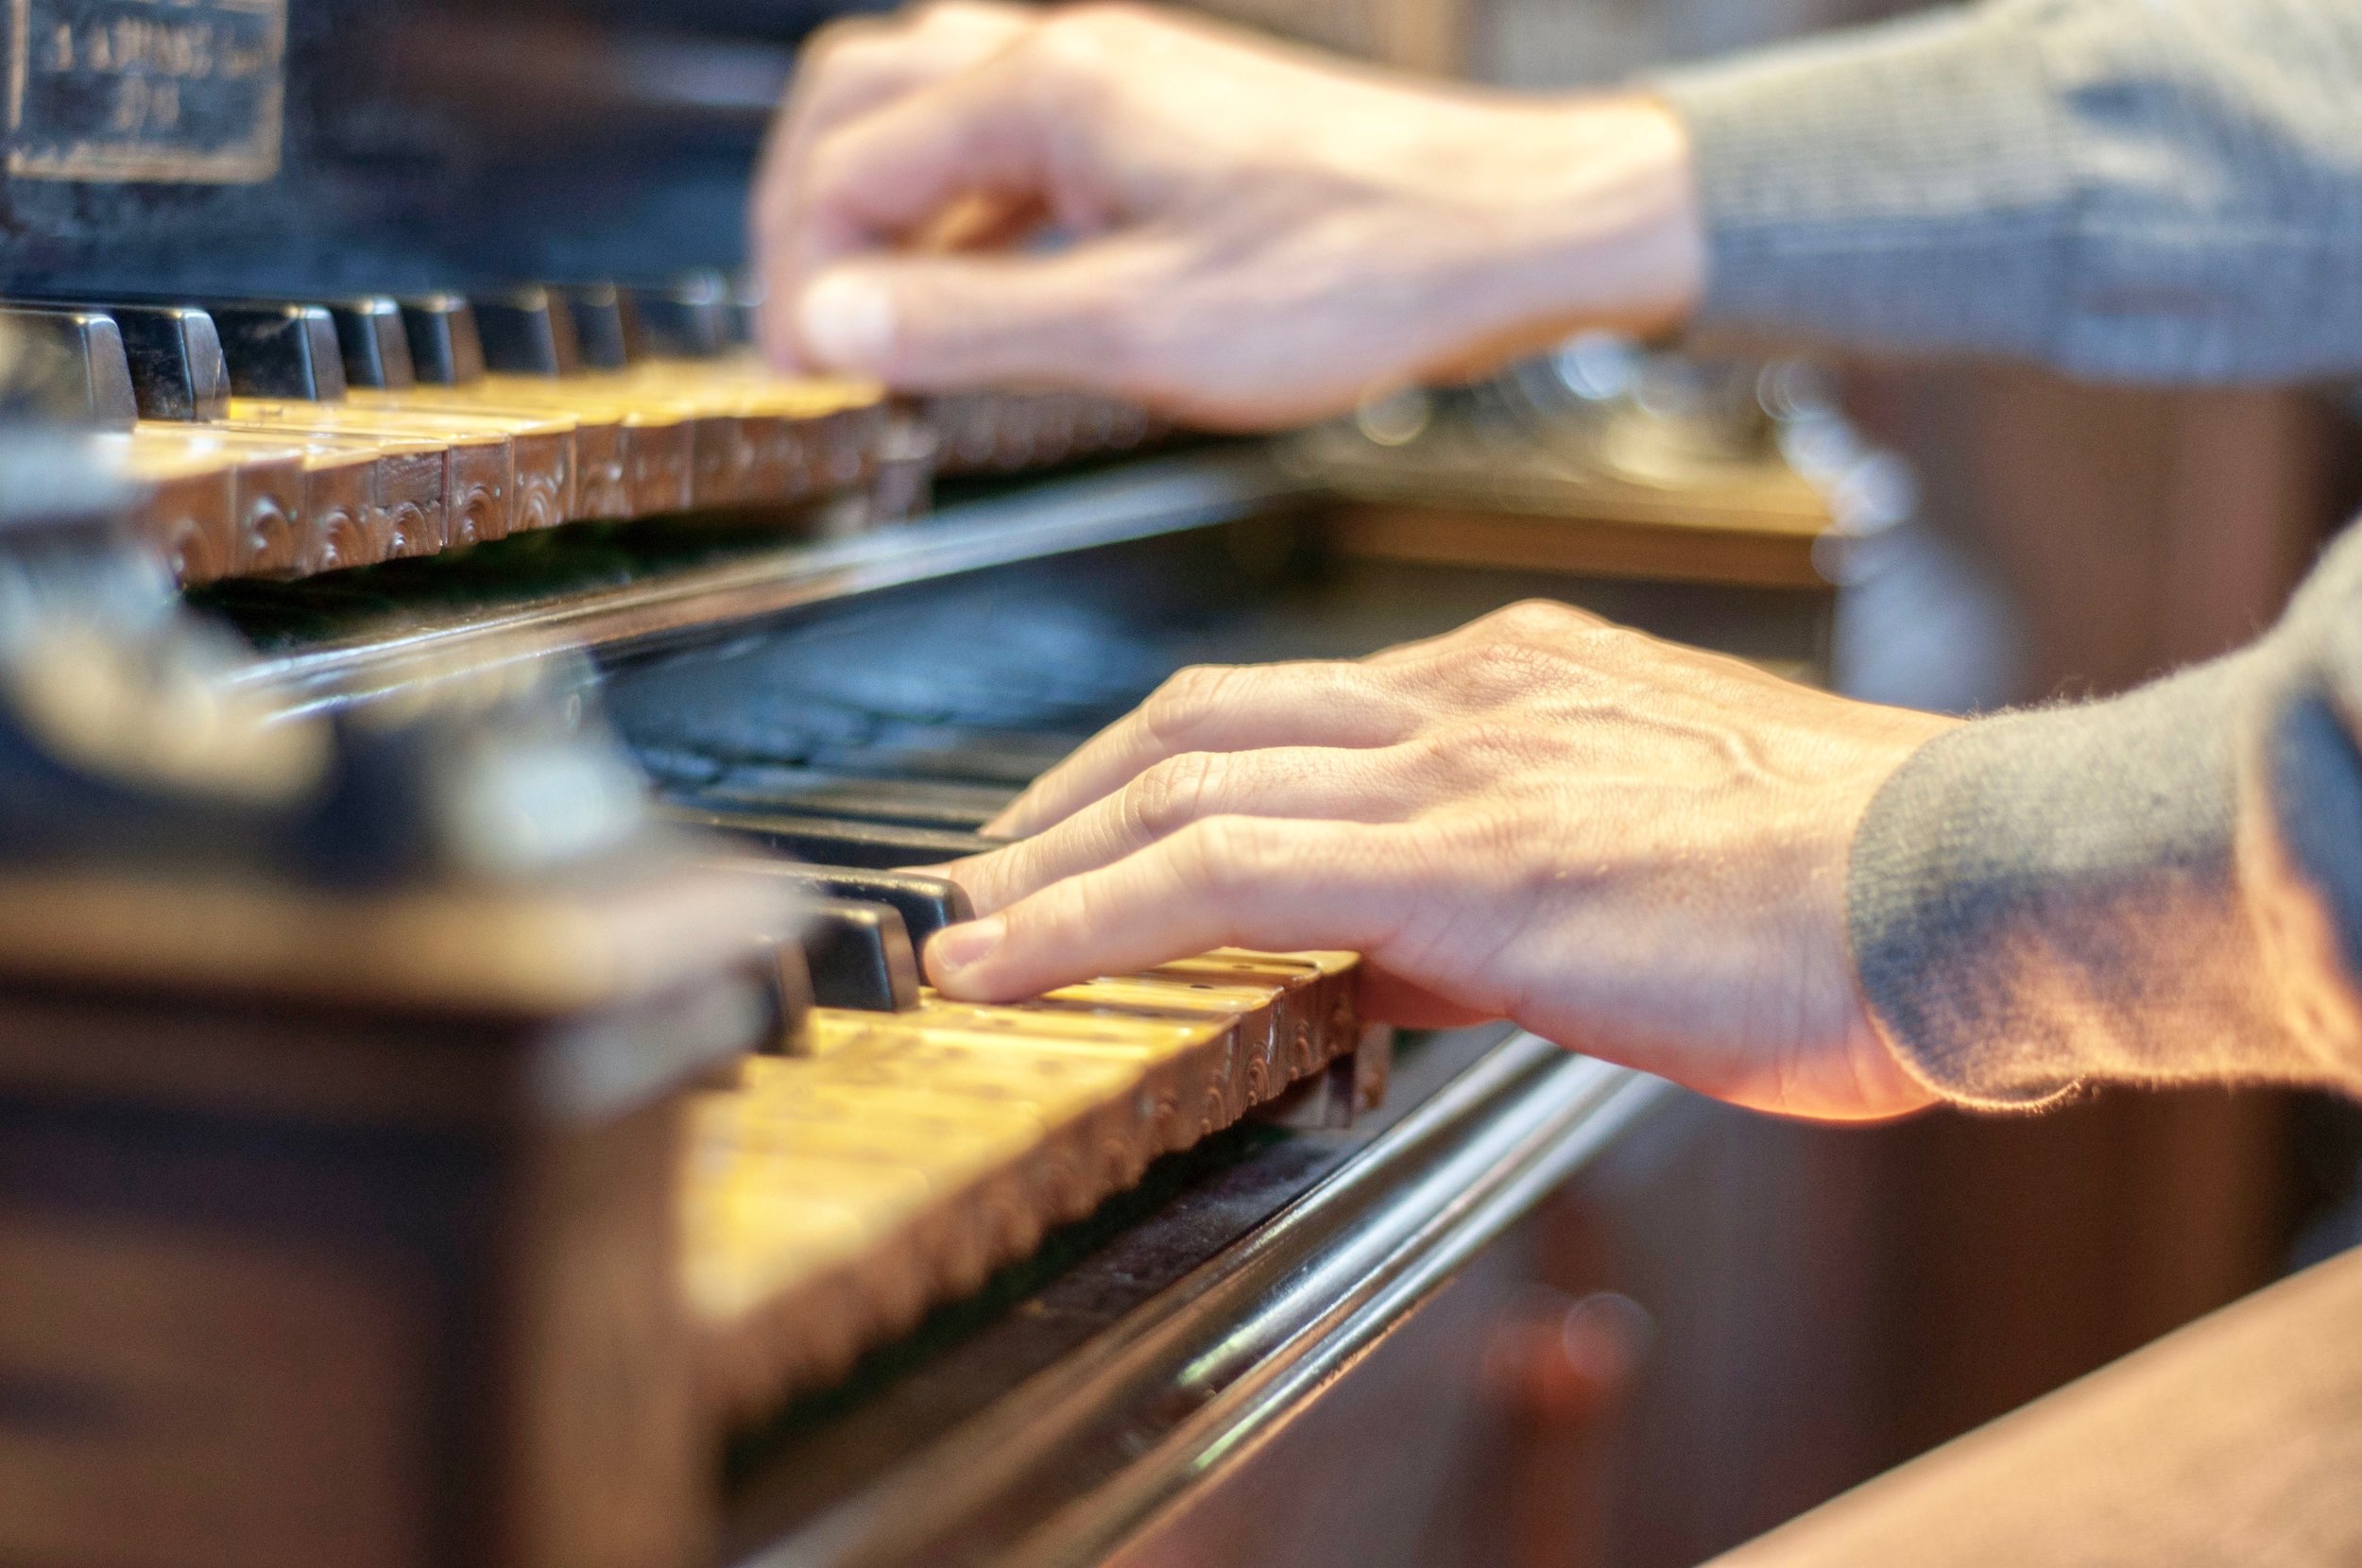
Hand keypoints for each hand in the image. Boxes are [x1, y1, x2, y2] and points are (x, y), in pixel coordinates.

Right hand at [753, 1, 1702, 427]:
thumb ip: (968, 325)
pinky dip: (967, 214)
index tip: (800, 373)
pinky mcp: (1160, 118)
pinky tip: (985, 294)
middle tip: (805, 328)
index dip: (795, 279)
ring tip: (881, 319)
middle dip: (805, 216)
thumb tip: (827, 326)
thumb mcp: (1138, 330)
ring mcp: (1117, 79)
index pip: (841, 169)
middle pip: (858, 100)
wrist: (1505, 229)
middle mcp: (1069, 57)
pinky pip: (1015, 144)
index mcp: (1045, 90)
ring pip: (934, 111)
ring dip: (884, 210)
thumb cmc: (1355, 273)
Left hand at [920, 603, 1959, 1120]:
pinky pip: (1218, 871)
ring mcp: (1458, 762)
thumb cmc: (1841, 892)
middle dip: (1068, 800)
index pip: (1280, 709)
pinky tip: (1007, 960)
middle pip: (1198, 720)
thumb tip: (1380, 957)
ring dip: (1047, 859)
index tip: (1088, 832)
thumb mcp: (1637, 865)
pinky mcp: (1462, 858)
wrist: (1968, 880)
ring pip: (1183, 782)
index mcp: (1516, 679)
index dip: (1153, 769)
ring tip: (964, 924)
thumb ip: (1488, 891)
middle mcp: (1468, 692)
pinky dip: (1086, 913)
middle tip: (986, 870)